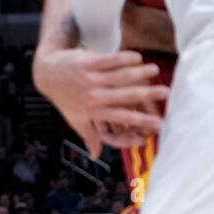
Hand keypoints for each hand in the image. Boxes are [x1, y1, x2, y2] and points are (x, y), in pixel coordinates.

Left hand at [31, 45, 165, 159]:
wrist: (48, 73)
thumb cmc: (64, 97)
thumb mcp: (75, 119)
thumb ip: (89, 136)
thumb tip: (96, 156)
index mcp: (94, 111)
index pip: (121, 117)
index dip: (140, 121)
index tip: (159, 123)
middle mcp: (93, 96)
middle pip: (124, 96)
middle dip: (147, 94)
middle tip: (166, 92)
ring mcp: (90, 79)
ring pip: (119, 76)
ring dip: (139, 73)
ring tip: (155, 70)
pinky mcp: (87, 62)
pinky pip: (109, 60)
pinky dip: (124, 58)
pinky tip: (138, 57)